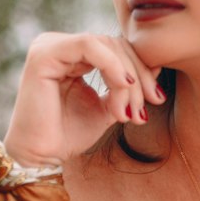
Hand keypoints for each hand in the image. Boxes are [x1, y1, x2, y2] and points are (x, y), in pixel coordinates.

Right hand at [4, 32, 165, 167]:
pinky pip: (88, 45)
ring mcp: (50, 46)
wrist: (42, 156)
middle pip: (114, 44)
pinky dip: (111, 64)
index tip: (157, 98)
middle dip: (138, 75)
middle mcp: (60, 45)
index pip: (116, 49)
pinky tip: (124, 84)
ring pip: (105, 44)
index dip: (141, 69)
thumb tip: (157, 65)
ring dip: (126, 76)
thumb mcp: (108, 106)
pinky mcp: (44, 54)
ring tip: (131, 108)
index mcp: (72, 55)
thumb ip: (127, 86)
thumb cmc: (69, 134)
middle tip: (150, 103)